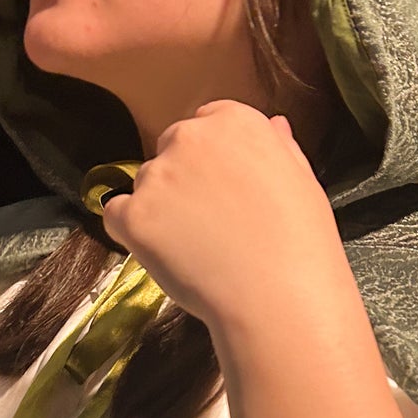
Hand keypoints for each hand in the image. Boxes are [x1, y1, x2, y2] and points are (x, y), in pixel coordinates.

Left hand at [99, 100, 347, 334]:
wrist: (278, 296)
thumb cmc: (301, 242)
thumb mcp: (301, 180)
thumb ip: (278, 147)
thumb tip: (273, 125)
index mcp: (233, 120)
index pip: (205, 124)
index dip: (213, 161)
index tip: (225, 191)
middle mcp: (189, 136)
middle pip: (171, 150)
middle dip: (182, 180)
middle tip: (210, 223)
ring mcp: (156, 176)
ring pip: (145, 185)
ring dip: (159, 209)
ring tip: (195, 247)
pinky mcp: (133, 215)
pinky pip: (116, 216)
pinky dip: (131, 233)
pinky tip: (164, 255)